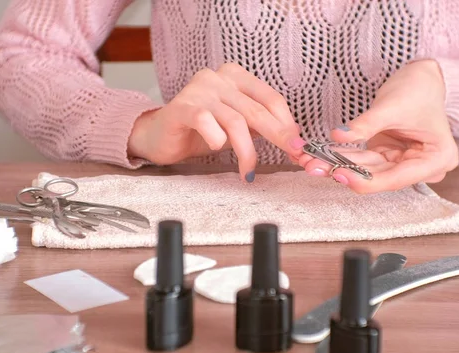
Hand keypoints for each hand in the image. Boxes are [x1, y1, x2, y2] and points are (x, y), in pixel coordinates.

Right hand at [128, 63, 303, 181]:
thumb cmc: (200, 131)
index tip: (299, 147)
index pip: (271, 98)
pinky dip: (217, 140)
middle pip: (257, 110)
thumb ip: (261, 127)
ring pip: (235, 121)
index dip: (288, 124)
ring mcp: (199, 90)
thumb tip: (295, 139)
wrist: (160, 136)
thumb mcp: (236, 126)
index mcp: (235, 77)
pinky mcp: (182, 107)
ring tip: (247, 170)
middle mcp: (218, 78)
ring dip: (246, 150)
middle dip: (278, 135)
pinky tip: (216, 149)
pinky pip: (207, 123)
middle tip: (292, 155)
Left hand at [299, 60, 458, 192]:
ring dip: (341, 165)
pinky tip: (323, 156)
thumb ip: (365, 125)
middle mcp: (424, 167)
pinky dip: (345, 157)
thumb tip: (338, 136)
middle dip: (347, 171)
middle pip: (380, 176)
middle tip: (316, 167)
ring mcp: (406, 163)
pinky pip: (365, 160)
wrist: (423, 78)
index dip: (366, 180)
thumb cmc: (418, 89)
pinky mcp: (391, 157)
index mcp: (437, 158)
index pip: (396, 178)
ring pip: (369, 170)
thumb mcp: (391, 106)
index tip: (340, 175)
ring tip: (313, 162)